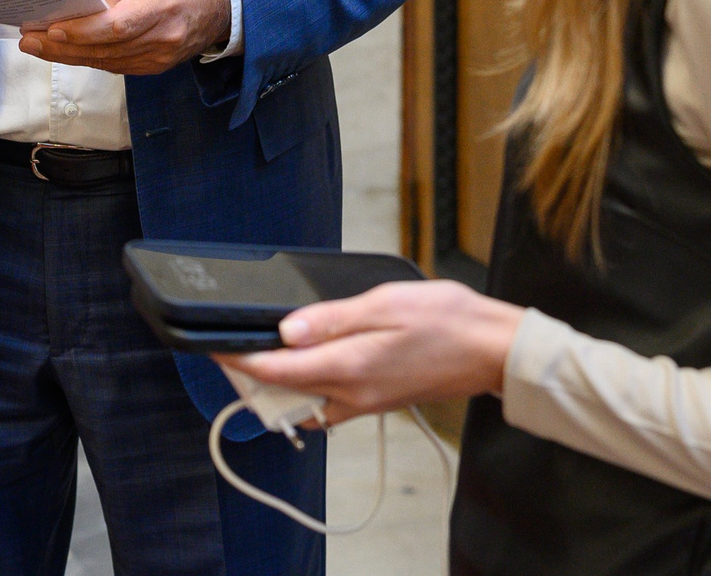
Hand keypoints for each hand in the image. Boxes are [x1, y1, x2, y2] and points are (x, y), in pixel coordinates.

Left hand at [19, 0, 230, 75]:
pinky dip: (89, 59)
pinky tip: (66, 52)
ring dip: (69, 56)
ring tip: (38, 46)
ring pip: (107, 63)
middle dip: (63, 46)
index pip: (117, 26)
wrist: (222, 2)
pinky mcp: (157, 67)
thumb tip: (86, 7)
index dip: (83, 31)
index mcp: (162, 6)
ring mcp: (160, 58)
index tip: (54, 28)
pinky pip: (117, 67)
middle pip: (106, 49)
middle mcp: (163, 38)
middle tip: (30, 40)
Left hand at [218, 280, 525, 426]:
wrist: (495, 350)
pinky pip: (332, 405)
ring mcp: (367, 403)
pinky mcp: (379, 402)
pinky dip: (310, 390)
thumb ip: (332, 319)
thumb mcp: (385, 304)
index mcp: (349, 368)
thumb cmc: (450, 322)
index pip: (276, 373)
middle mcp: (353, 395)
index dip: (239, 362)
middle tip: (233, 350)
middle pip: (286, 395)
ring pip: (307, 405)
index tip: (215, 348)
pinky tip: (311, 365)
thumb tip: (286, 329)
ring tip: (263, 357)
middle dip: (254, 377)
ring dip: (280, 387)